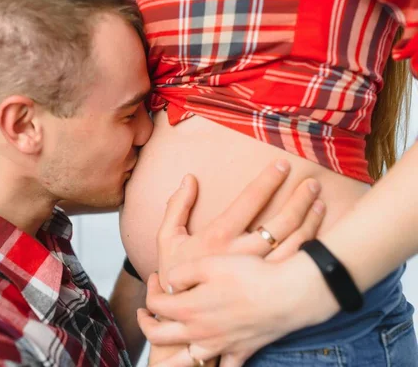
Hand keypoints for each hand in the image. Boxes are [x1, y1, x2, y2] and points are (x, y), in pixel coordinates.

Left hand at [138, 252, 338, 365]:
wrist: (287, 294)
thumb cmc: (249, 274)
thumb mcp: (208, 263)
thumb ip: (181, 274)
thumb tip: (169, 284)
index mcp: (188, 308)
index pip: (155, 304)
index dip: (150, 290)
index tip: (154, 278)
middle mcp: (198, 332)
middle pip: (159, 336)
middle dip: (146, 324)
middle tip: (145, 313)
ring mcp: (219, 346)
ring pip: (184, 362)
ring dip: (168, 359)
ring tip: (161, 353)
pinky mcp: (240, 352)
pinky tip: (207, 363)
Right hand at [155, 159, 324, 291]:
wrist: (181, 319)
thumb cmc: (174, 276)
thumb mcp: (167, 239)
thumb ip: (177, 206)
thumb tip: (189, 178)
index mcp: (217, 238)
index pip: (249, 201)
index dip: (268, 180)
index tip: (282, 165)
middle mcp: (240, 255)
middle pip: (279, 223)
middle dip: (299, 199)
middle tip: (312, 183)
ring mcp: (256, 274)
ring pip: (293, 243)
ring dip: (309, 220)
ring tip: (319, 201)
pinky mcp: (265, 289)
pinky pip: (294, 264)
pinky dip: (309, 245)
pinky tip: (315, 230)